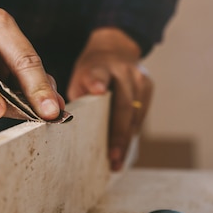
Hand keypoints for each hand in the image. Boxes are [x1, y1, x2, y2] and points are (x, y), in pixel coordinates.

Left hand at [67, 27, 152, 170]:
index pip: (98, 74)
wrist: (115, 50)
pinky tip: (123, 152)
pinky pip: (140, 116)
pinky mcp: (148, 87)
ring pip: (135, 115)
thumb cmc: (91, 71)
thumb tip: (64, 122)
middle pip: (123, 106)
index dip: (97, 81)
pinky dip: (131, 134)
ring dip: (126, 141)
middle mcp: (123, 72)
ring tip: (116, 162)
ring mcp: (139, 79)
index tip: (96, 90)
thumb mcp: (79, 77)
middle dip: (118, 134)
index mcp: (100, 66)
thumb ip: (78, 96)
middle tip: (112, 156)